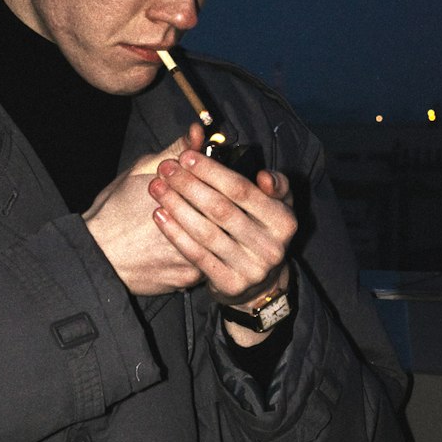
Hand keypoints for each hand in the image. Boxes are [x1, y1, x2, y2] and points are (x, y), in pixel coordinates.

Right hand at [84, 124, 208, 294]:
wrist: (95, 255)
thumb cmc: (113, 212)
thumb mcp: (140, 172)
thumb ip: (174, 152)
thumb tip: (196, 133)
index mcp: (184, 201)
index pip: (220, 186)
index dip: (217, 177)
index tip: (208, 175)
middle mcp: (195, 233)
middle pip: (222, 216)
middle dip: (216, 204)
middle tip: (202, 200)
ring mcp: (194, 259)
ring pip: (216, 241)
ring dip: (211, 229)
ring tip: (197, 220)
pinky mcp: (187, 279)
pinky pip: (204, 262)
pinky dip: (200, 250)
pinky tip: (186, 242)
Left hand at [147, 138, 296, 314]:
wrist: (259, 284)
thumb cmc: (262, 232)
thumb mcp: (276, 206)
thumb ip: (275, 184)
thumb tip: (264, 175)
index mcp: (284, 220)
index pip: (242, 190)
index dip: (211, 171)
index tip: (186, 156)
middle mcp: (271, 246)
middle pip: (220, 209)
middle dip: (188, 185)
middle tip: (165, 169)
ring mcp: (250, 268)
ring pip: (206, 232)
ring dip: (177, 206)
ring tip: (156, 188)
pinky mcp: (230, 284)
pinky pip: (197, 255)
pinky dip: (175, 234)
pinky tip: (159, 215)